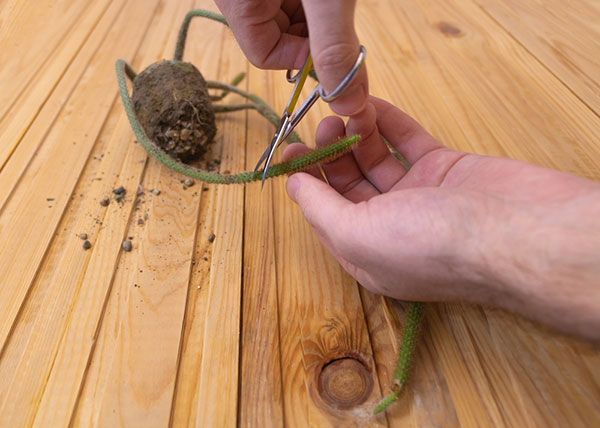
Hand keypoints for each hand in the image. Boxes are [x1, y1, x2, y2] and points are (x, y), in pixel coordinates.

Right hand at [214, 0, 368, 115]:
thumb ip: (335, 48)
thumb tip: (349, 104)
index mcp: (237, 3)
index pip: (265, 55)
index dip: (304, 59)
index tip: (331, 46)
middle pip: (279, 37)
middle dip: (314, 37)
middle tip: (337, 15)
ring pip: (291, 18)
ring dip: (319, 18)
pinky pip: (296, 1)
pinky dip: (316, 3)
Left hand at [283, 96, 599, 341]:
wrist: (516, 231)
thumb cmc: (431, 245)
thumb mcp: (358, 235)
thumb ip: (321, 209)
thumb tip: (294, 186)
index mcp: (367, 254)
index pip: (325, 215)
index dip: (306, 183)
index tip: (292, 152)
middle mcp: (391, 228)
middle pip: (349, 186)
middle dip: (330, 155)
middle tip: (322, 125)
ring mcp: (421, 198)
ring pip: (377, 161)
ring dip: (357, 135)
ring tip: (344, 110)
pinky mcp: (447, 170)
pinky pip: (409, 142)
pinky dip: (390, 123)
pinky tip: (372, 105)